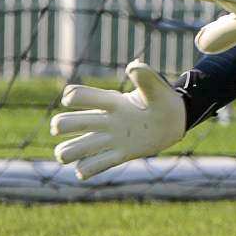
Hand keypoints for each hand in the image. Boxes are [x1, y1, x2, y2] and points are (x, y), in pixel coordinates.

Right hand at [50, 60, 190, 179]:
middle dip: (61, 126)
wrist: (174, 121)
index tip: (76, 100)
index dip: (72, 97)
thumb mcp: (157, 89)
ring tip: (72, 154)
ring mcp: (111, 140)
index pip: (81, 96)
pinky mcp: (120, 156)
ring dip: (67, 152)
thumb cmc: (163, 100)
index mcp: (111, 103)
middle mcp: (105, 121)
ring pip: (74, 149)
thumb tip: (133, 66)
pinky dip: (86, 169)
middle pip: (67, 123)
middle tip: (66, 129)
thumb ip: (146, 78)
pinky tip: (89, 168)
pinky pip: (93, 167)